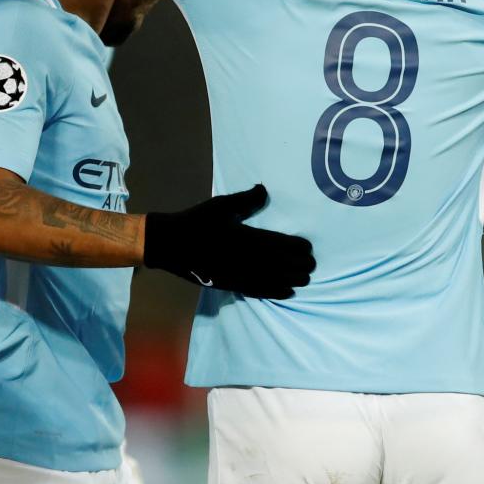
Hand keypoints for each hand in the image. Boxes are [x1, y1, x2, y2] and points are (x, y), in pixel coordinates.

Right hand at [143, 185, 315, 298]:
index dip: (297, 247)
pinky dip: (274, 292)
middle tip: (312, 266)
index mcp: (246, 236)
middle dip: (299, 265)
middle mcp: (246, 257)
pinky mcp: (230, 284)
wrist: (170, 244)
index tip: (309, 248)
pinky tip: (287, 293)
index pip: (280, 243)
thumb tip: (264, 190)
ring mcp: (238, 273)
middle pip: (281, 264)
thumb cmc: (197, 221)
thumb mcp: (221, 205)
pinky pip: (257, 290)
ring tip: (305, 280)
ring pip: (272, 279)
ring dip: (292, 280)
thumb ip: (246, 199)